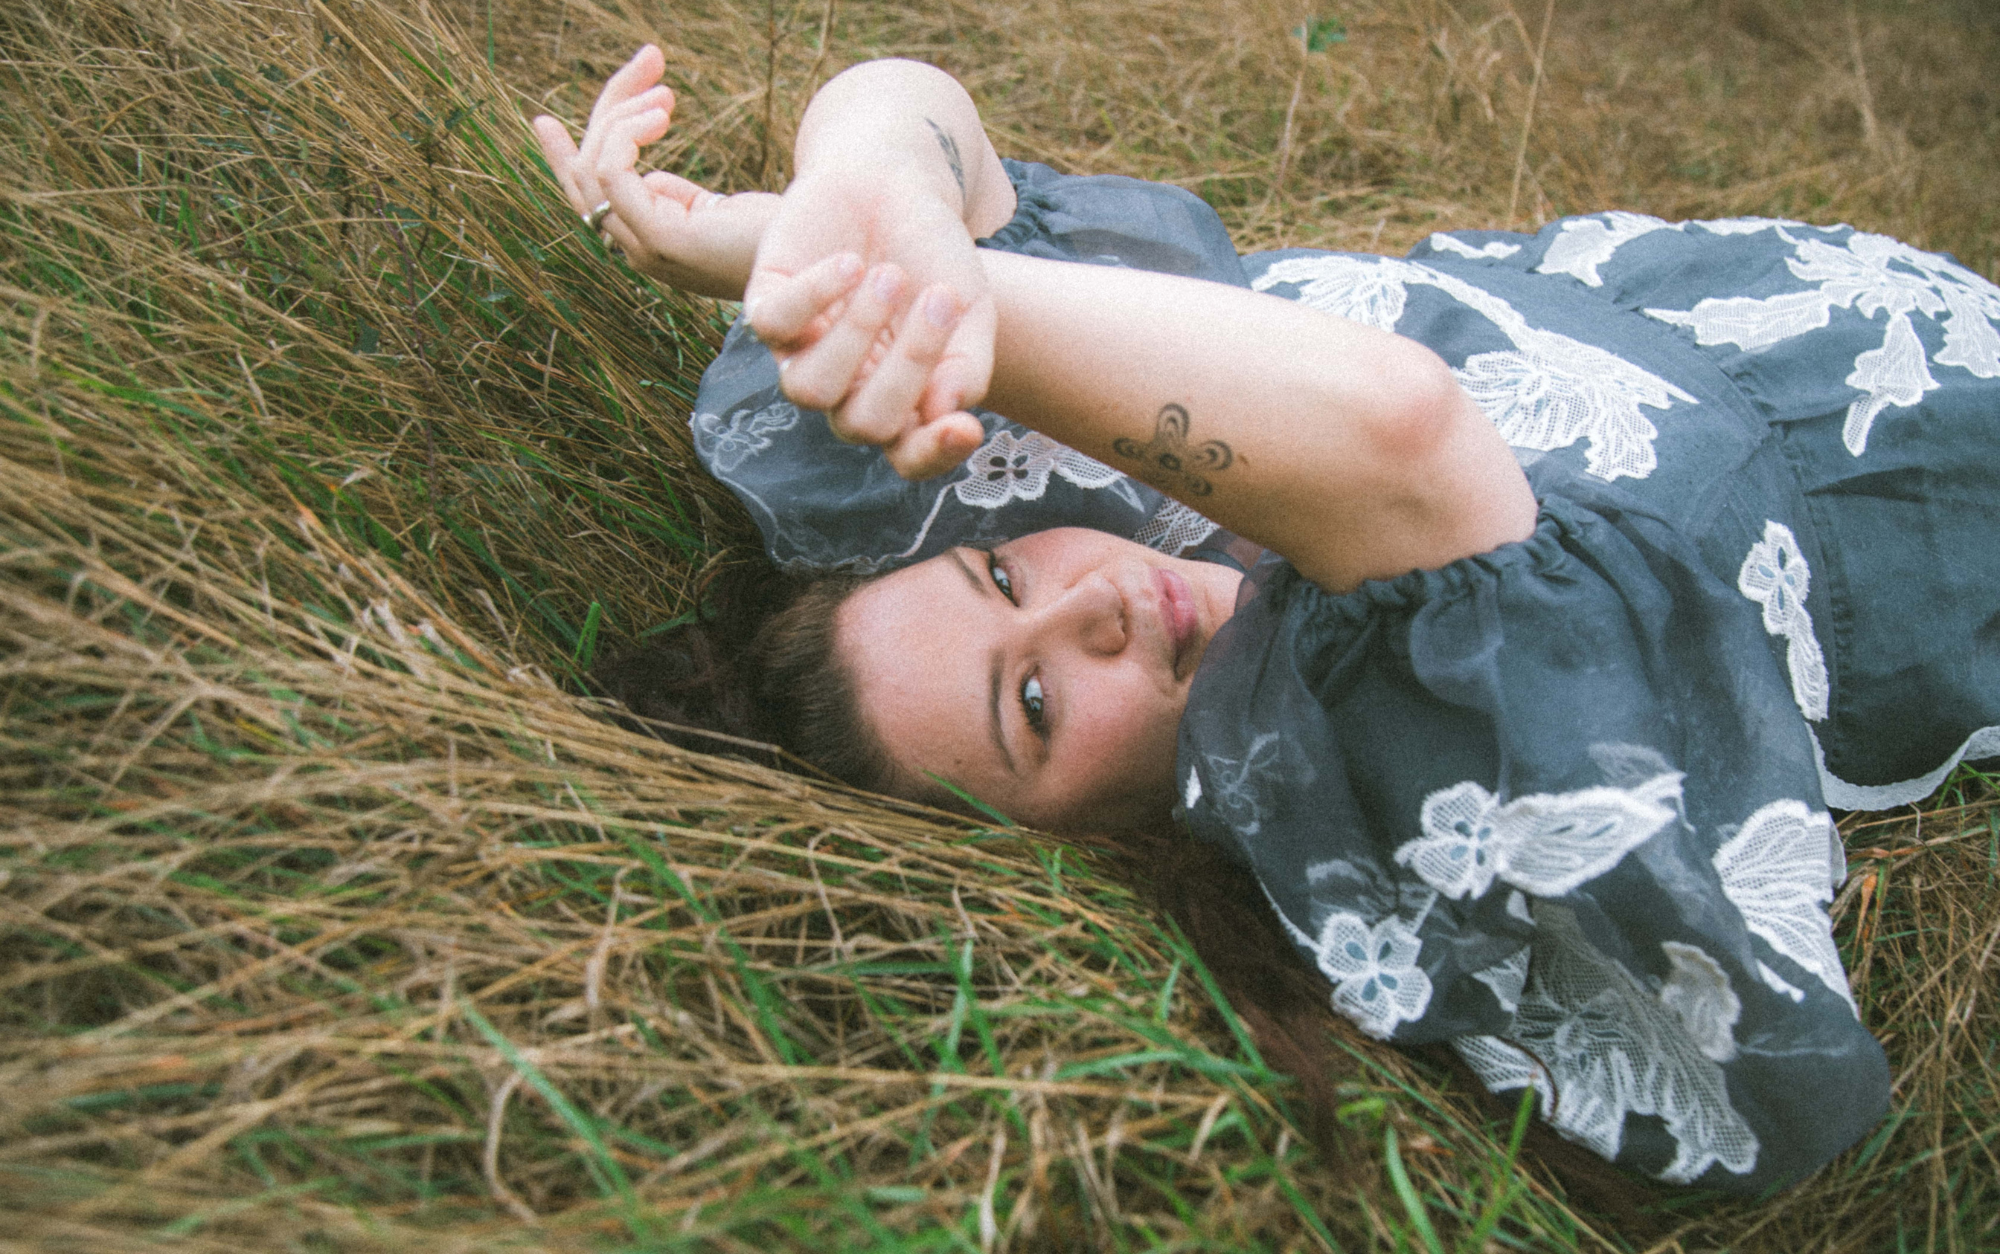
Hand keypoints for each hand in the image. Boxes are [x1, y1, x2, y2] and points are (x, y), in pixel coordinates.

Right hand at [533, 46, 778, 300]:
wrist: (817, 266)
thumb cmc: (774, 236)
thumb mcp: (715, 210)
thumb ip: (677, 197)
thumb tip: (651, 177)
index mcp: (644, 240)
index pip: (587, 196)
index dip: (561, 157)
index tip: (542, 119)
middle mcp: (636, 248)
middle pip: (587, 171)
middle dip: (611, 106)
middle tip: (653, 59)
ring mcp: (647, 248)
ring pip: (595, 168)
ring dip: (623, 114)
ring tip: (668, 93)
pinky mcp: (664, 242)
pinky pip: (615, 178)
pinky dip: (626, 137)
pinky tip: (660, 117)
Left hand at [742, 59, 1006, 478]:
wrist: (893, 184)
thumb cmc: (933, 258)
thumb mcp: (970, 310)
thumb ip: (967, 365)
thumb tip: (947, 412)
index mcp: (898, 400)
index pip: (908, 457)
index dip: (934, 455)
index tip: (967, 427)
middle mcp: (845, 389)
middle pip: (863, 425)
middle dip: (908, 365)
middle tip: (940, 299)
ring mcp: (801, 353)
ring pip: (808, 391)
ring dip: (854, 335)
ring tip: (888, 276)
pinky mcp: (766, 306)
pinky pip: (774, 326)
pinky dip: (815, 295)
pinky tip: (850, 263)